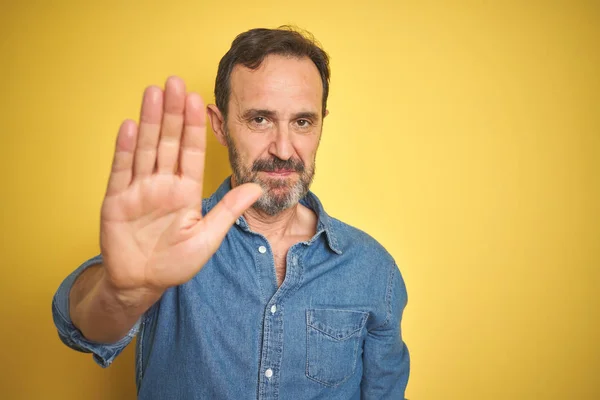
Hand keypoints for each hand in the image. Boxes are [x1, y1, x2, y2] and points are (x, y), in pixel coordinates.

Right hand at [99, 77, 260, 296]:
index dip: (194, 127)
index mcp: (186, 191)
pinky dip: (125, 149)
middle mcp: (163, 184)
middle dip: (173, 113)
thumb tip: (257, 186)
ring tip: (153, 92)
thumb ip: (229, 211)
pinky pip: (122, 170)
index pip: (192, 152)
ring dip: (149, 121)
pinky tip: (130, 125)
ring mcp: (139, 190)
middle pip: (168, 142)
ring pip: (146, 148)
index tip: (198, 101)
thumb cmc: (176, 263)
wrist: (142, 284)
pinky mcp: (116, 200)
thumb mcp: (208, 237)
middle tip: (174, 82)